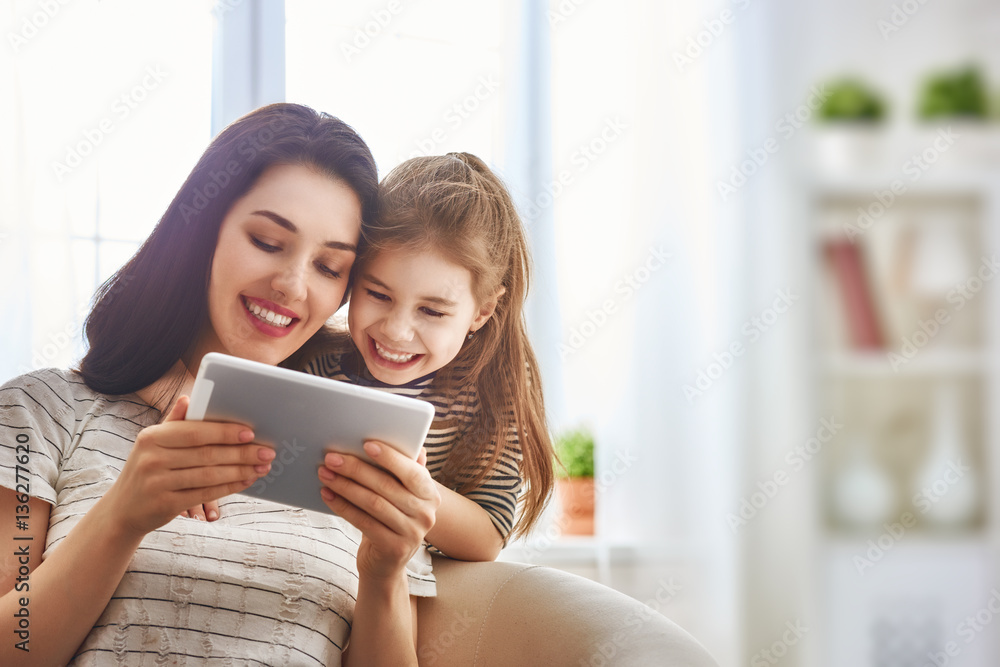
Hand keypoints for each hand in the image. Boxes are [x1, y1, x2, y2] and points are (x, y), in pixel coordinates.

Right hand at [103, 396, 274, 539]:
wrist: (122, 509)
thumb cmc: (147, 469)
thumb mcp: (153, 443)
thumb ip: (174, 422)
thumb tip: (188, 397)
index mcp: (152, 437)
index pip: (195, 432)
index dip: (225, 432)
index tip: (251, 432)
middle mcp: (152, 459)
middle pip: (207, 454)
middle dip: (242, 453)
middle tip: (267, 451)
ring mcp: (158, 484)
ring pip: (209, 475)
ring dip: (240, 471)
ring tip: (262, 466)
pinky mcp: (166, 505)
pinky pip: (205, 494)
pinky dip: (229, 487)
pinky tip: (246, 481)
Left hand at [318, 443, 439, 580]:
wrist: (386, 564)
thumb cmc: (390, 518)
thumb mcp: (400, 495)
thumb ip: (403, 470)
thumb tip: (402, 440)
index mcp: (431, 494)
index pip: (412, 472)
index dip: (390, 457)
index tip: (366, 444)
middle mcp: (427, 514)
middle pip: (387, 486)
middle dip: (356, 469)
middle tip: (332, 458)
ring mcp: (412, 533)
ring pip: (373, 503)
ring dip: (345, 486)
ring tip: (325, 474)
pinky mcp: (394, 549)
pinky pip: (363, 522)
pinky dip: (342, 507)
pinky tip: (327, 495)